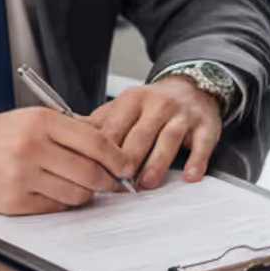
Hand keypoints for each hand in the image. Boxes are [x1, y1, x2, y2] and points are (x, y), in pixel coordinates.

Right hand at [0, 108, 133, 214]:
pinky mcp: (14, 202)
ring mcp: (21, 177)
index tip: (126, 165)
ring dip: (85, 192)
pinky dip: (63, 201)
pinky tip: (56, 191)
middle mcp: (31, 149)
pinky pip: (56, 206)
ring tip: (79, 183)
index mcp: (40, 123)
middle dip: (107, 179)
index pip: (95, 143)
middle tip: (110, 179)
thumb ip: (72, 128)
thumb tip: (111, 144)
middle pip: (90, 172)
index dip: (117, 157)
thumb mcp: (33, 117)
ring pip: (77, 193)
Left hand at [88, 78, 223, 189]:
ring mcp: (183, 115)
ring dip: (157, 163)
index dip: (102, 154)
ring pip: (168, 138)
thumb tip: (64, 140)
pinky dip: (196, 160)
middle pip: (140, 134)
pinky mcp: (205, 125)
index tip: (93, 174)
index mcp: (132, 100)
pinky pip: (202, 144)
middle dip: (128, 159)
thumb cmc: (152, 106)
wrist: (193, 88)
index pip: (113, 129)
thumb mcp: (123, 108)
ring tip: (147, 183)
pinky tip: (190, 175)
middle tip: (118, 182)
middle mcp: (158, 104)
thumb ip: (97, 125)